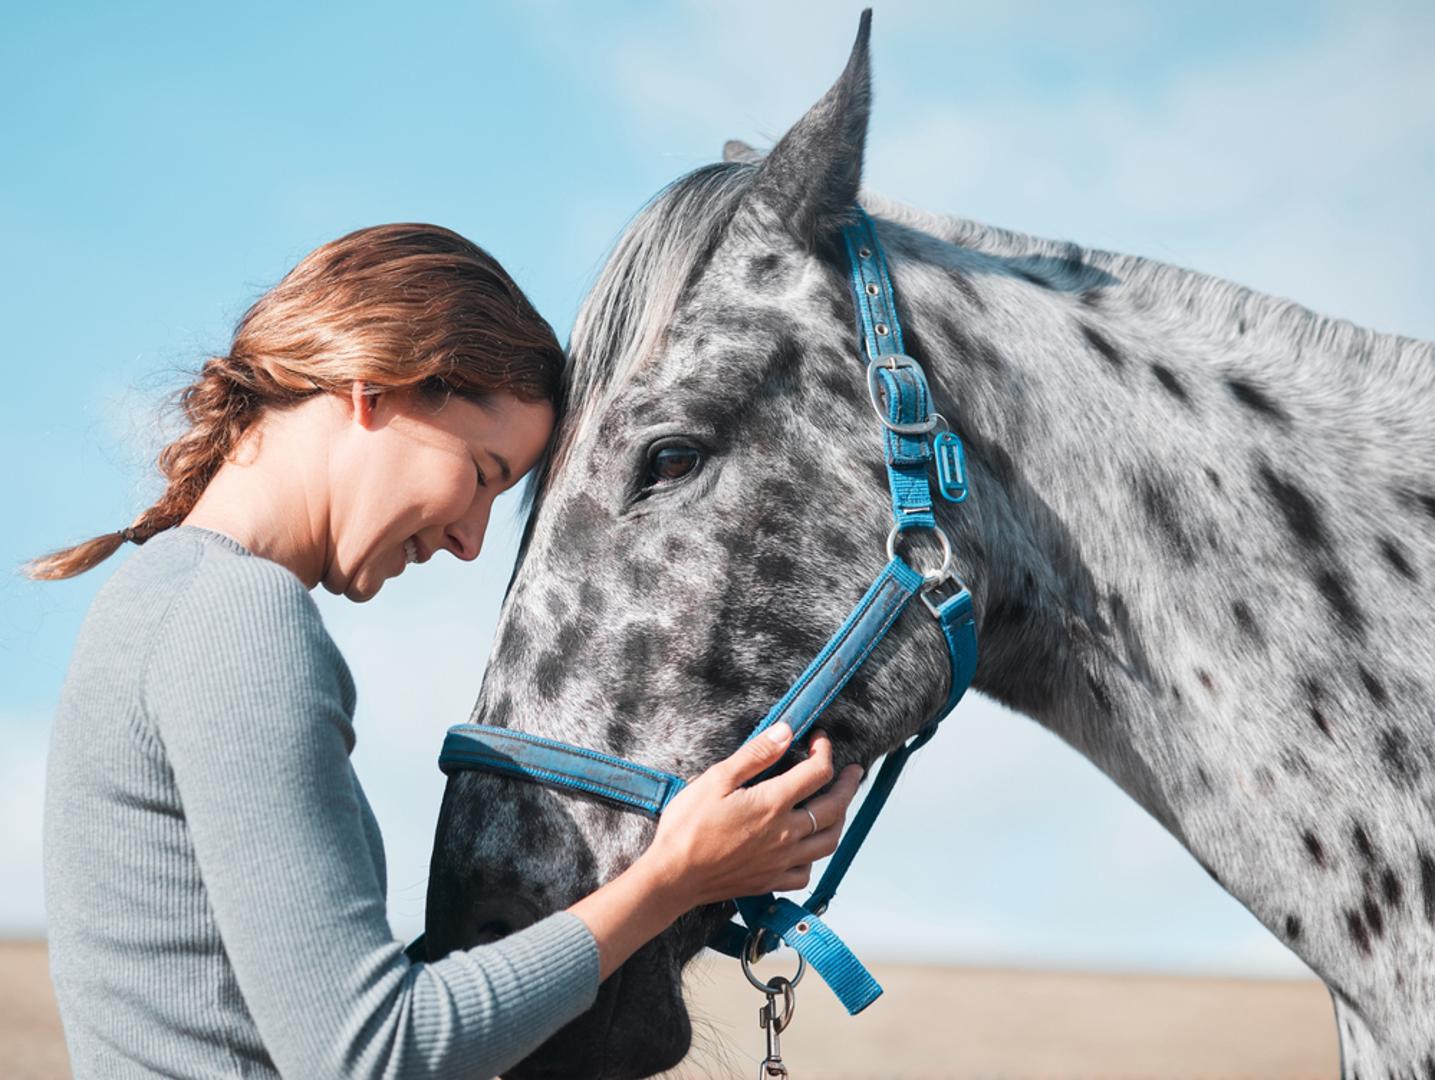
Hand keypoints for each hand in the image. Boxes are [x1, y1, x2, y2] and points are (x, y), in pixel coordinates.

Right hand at [638, 725, 865, 909]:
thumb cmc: (688, 826)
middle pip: (834, 807)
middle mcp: (785, 834)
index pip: (817, 772)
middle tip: (854, 772)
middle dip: (848, 785)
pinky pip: (806, 872)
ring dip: (840, 820)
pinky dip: (814, 857)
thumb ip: (755, 755)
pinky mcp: (771, 882)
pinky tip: (808, 847)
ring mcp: (781, 861)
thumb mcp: (716, 779)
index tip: (820, 739)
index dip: (824, 751)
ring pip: (828, 841)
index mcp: (772, 804)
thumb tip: (785, 732)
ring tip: (839, 806)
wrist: (673, 878)